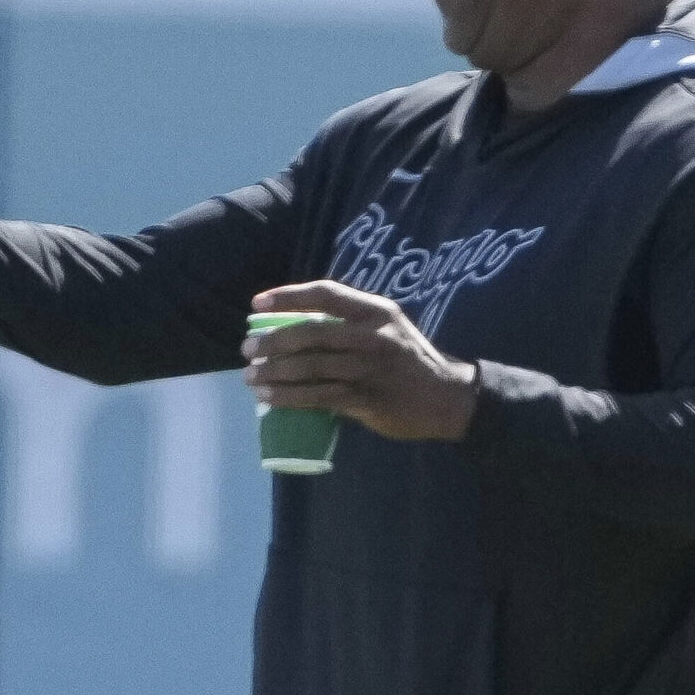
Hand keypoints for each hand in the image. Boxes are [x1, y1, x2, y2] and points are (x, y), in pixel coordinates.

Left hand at [243, 281, 478, 441]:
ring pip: (311, 367)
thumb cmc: (407, 358)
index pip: (325, 294)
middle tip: (247, 349)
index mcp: (375, 311)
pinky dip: (290, 397)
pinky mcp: (368, 400)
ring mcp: (370, 369)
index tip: (256, 304)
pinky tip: (270, 399)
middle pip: (312, 333)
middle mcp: (373, 336)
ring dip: (274, 372)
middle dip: (273, 341)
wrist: (447, 396)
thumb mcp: (386, 327)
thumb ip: (348, 323)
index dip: (288, 296)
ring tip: (250, 376)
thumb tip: (292, 328)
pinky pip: (320, 397)